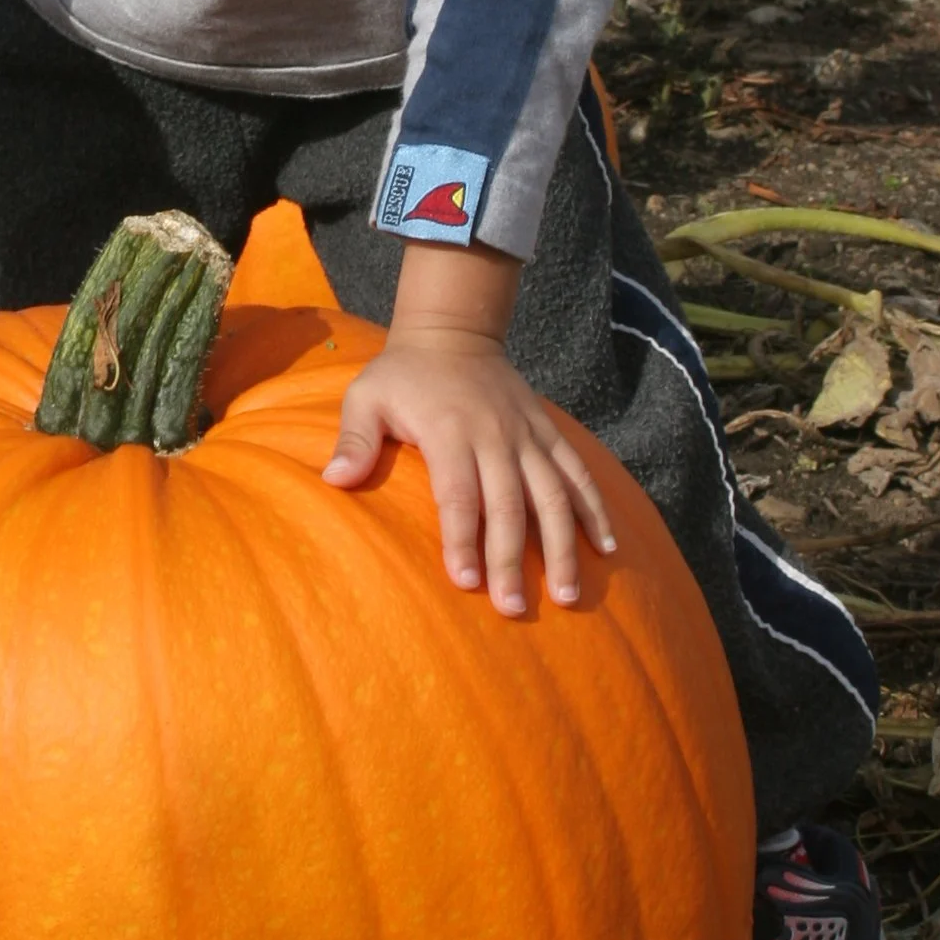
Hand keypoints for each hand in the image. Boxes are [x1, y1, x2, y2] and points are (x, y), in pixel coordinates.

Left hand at [323, 246, 616, 614]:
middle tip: (513, 608)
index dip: (463, 538)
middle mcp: (495, 435)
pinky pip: (578, 473)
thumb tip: (334, 480)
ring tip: (568, 595)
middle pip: (509, 505)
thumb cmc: (402, 375)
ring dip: (563, 546)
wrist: (454, 331)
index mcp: (450, 430)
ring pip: (554, 495)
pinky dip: (595, 509)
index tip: (466, 581)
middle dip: (512, 560)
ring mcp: (527, 435)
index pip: (459, 494)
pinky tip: (606, 548)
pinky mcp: (548, 433)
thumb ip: (354, 439)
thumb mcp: (366, 396)